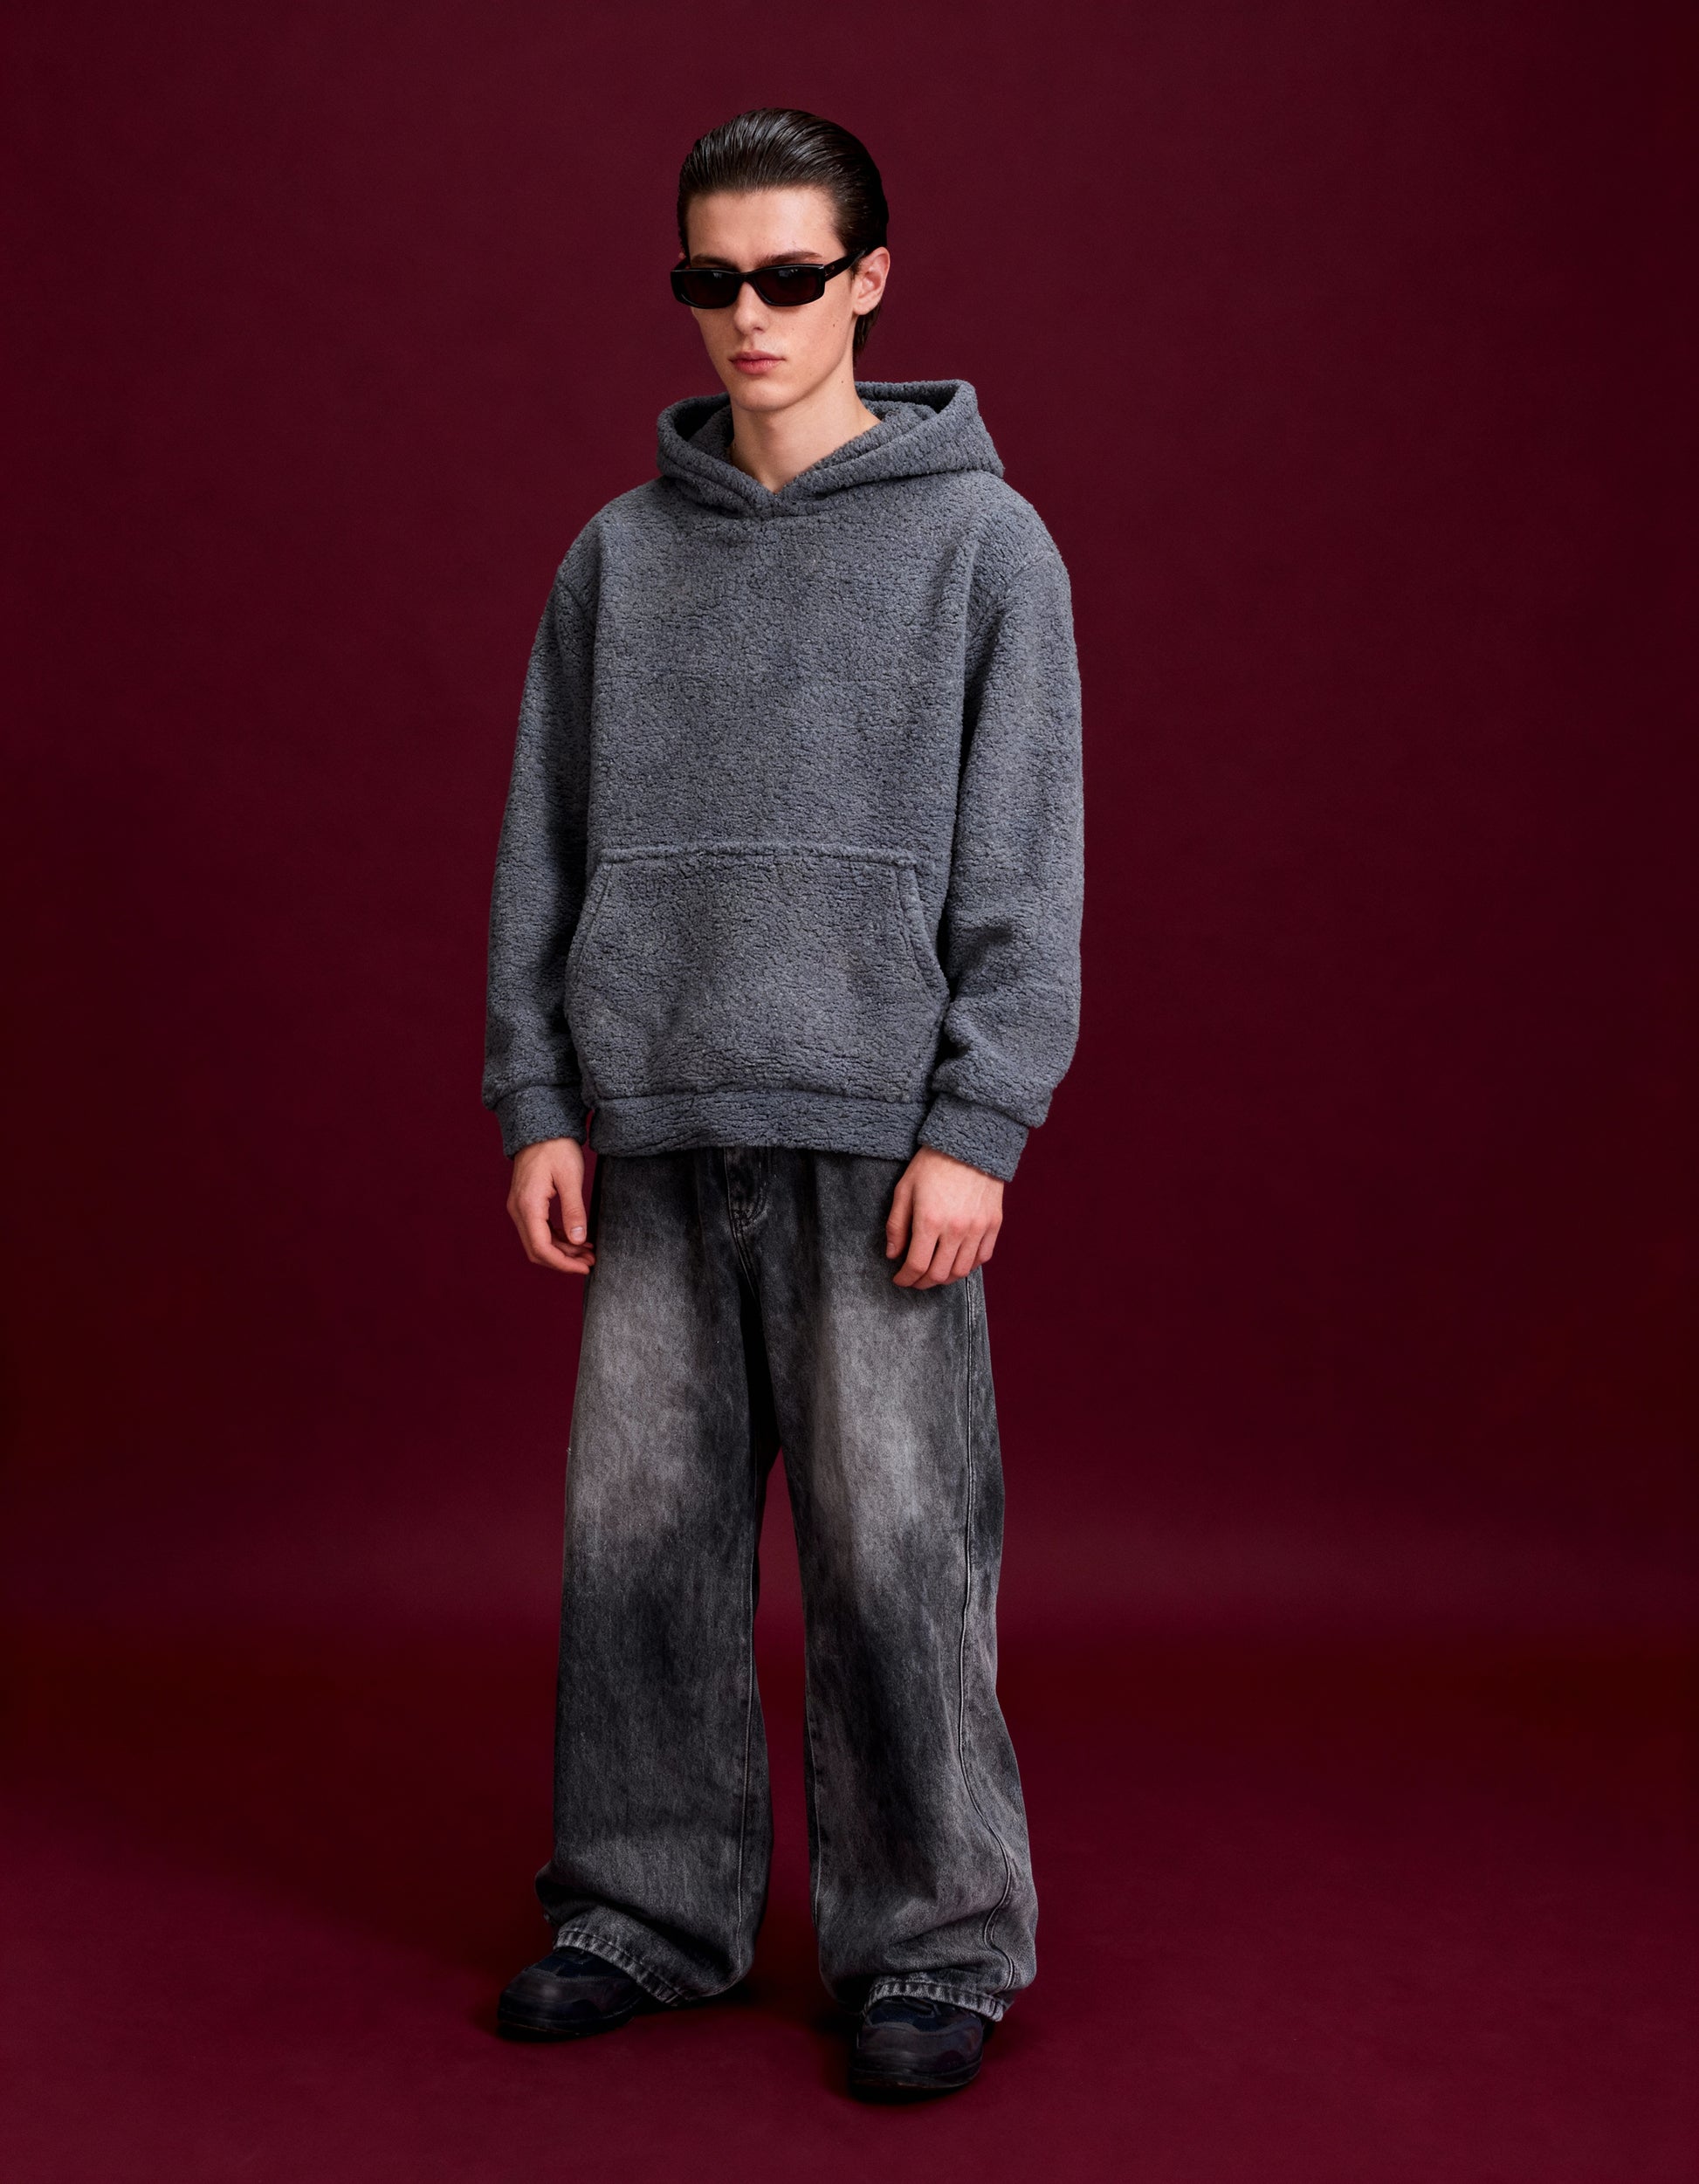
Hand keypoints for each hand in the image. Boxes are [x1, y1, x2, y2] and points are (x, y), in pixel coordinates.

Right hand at [507, 1136, 595, 1275]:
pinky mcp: (526, 1203)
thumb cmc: (557, 1147)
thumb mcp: (571, 1178)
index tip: (585, 1267)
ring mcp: (520, 1207)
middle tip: (590, 1261)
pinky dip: (557, 1239)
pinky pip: (539, 1230)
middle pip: (537, 1249)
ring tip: (589, 1252)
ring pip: (538, 1241)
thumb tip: (579, 1241)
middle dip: (564, 1260)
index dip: (563, 1263)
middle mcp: (519, 1209)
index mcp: (528, 1205)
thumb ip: (574, 1211)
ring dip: (562, 1251)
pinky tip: (577, 1239)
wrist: (542, 1127)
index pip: (541, 1248)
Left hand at [885, 1146, 1002, 1288]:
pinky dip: (968, 1266)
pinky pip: (982, 1257)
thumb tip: (893, 1255)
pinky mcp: (994, 1224)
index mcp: (929, 1221)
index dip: (905, 1278)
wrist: (969, 1143)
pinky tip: (956, 1262)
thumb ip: (896, 1226)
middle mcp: (955, 1229)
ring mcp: (978, 1228)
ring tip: (934, 1274)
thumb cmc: (932, 1164)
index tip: (899, 1279)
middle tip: (914, 1280)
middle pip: (939, 1274)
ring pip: (961, 1271)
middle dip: (922, 1283)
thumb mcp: (904, 1190)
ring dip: (945, 1278)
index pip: (916, 1265)